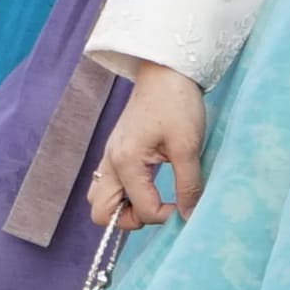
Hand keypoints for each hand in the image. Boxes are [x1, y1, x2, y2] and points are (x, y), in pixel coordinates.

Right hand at [88, 63, 209, 231]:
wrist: (166, 70)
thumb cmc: (176, 102)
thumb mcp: (188, 145)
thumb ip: (188, 185)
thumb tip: (189, 216)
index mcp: (126, 161)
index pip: (142, 210)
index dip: (167, 215)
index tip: (185, 204)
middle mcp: (110, 162)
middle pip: (101, 213)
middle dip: (131, 219)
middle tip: (160, 207)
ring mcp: (109, 157)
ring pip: (101, 199)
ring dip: (123, 208)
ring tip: (153, 198)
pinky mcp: (116, 152)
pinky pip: (109, 185)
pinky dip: (125, 194)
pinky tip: (149, 185)